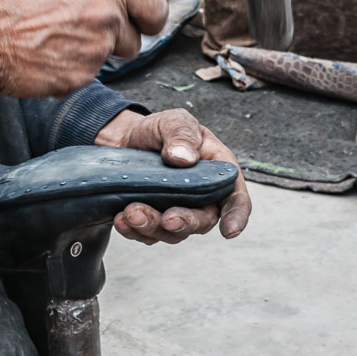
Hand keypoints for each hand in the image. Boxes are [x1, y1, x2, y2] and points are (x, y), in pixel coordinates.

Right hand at [0, 0, 168, 102]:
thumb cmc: (8, 2)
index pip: (155, 7)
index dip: (147, 18)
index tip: (139, 24)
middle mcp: (107, 15)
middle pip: (135, 39)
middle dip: (116, 40)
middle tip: (85, 36)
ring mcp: (97, 48)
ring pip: (110, 59)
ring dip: (93, 56)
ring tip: (58, 44)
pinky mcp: (82, 76)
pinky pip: (86, 75)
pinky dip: (70, 71)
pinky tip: (46, 58)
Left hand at [94, 109, 251, 244]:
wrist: (126, 139)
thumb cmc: (160, 130)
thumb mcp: (174, 121)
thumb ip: (182, 135)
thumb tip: (184, 159)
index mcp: (216, 173)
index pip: (235, 199)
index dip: (236, 216)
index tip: (229, 231)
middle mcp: (201, 198)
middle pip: (202, 221)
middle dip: (184, 223)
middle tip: (167, 219)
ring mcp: (176, 211)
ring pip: (172, 232)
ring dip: (152, 226)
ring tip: (130, 213)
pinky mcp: (153, 219)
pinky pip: (147, 234)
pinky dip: (134, 230)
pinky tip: (120, 219)